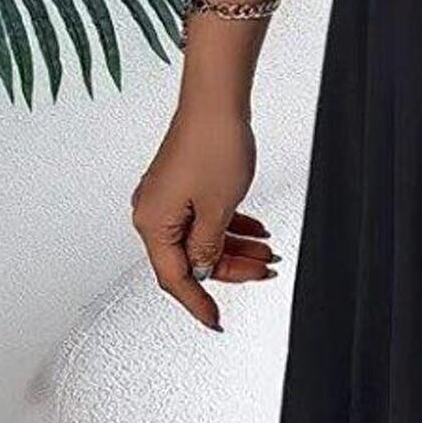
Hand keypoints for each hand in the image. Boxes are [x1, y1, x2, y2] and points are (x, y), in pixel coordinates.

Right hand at [130, 102, 274, 330]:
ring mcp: (167, 197)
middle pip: (191, 258)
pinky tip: (256, 228)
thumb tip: (201, 270)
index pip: (176, 278)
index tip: (215, 321)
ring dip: (235, 246)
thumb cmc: (214, 145)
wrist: (217, 100)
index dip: (198, 302)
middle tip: (264, 272)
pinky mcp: (181, 183)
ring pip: (202, 236)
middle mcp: (153, 212)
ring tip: (268, 251)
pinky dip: (229, 225)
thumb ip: (208, 247)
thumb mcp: (218, 209)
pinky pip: (203, 216)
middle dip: (230, 268)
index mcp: (153, 223)